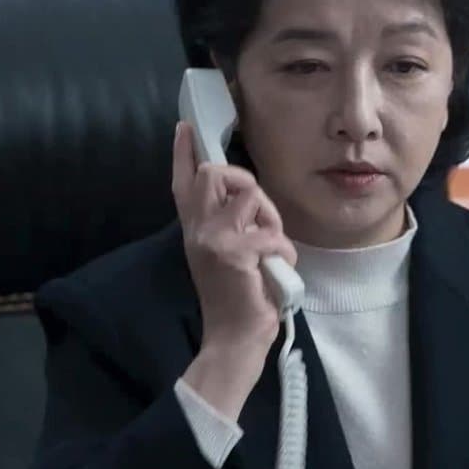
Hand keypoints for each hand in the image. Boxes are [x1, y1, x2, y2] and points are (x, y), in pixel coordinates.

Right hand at [171, 121, 297, 417]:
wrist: (235, 340)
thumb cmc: (239, 300)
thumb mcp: (228, 256)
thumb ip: (230, 225)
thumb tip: (246, 196)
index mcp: (196, 231)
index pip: (183, 183)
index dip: (184, 153)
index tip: (185, 127)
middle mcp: (197, 231)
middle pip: (214, 173)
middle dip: (248, 184)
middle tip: (262, 217)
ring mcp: (212, 239)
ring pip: (249, 194)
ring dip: (271, 219)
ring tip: (271, 249)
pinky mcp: (232, 252)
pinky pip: (270, 232)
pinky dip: (284, 250)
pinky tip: (277, 271)